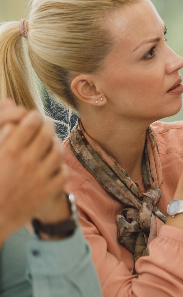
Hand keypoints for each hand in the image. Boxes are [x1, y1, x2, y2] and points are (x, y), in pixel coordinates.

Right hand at [0, 100, 68, 243]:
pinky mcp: (48, 192)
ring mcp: (40, 178)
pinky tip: (53, 164)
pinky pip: (62, 172)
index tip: (33, 116)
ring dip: (55, 144)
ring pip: (58, 151)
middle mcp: (27, 163)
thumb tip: (9, 104)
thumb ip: (2, 133)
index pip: (31, 123)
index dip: (34, 116)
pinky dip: (59, 166)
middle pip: (47, 134)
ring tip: (51, 142)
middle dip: (47, 126)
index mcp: (9, 152)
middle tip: (46, 125)